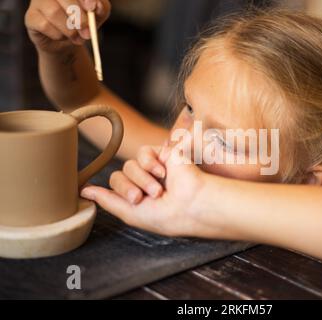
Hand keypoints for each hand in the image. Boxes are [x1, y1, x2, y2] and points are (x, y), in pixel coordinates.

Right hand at [25, 0, 110, 52]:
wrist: (68, 43)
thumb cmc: (82, 24)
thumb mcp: (97, 16)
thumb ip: (101, 7)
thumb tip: (95, 5)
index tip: (91, 7)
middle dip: (78, 16)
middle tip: (87, 31)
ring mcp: (38, 2)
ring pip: (53, 12)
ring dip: (69, 30)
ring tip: (76, 37)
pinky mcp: (30, 17)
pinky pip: (45, 25)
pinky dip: (58, 35)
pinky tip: (62, 36)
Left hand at [81, 146, 225, 237]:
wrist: (189, 205)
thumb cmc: (164, 216)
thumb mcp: (131, 214)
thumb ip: (107, 201)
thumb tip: (83, 191)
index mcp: (138, 197)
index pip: (114, 187)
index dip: (120, 193)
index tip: (135, 200)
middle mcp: (143, 182)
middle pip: (118, 176)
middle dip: (128, 188)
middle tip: (142, 197)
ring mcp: (153, 167)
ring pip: (128, 165)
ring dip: (141, 179)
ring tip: (158, 189)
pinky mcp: (163, 153)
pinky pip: (142, 153)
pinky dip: (149, 164)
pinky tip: (163, 173)